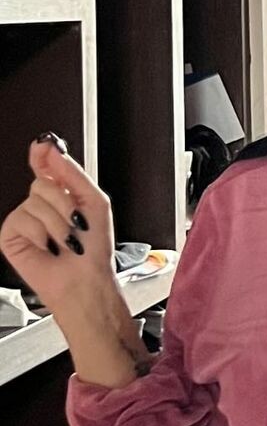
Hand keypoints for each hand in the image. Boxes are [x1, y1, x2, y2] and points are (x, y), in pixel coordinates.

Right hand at [0, 136, 117, 318]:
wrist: (85, 280)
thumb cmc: (94, 249)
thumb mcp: (95, 202)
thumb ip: (72, 172)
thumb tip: (51, 149)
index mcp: (62, 195)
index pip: (46, 165)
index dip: (42, 154)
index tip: (42, 145)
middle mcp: (41, 205)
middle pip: (41, 183)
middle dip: (63, 203)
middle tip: (75, 224)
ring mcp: (24, 219)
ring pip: (33, 202)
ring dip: (56, 223)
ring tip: (64, 241)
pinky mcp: (11, 234)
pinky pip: (20, 219)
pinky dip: (39, 233)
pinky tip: (46, 246)